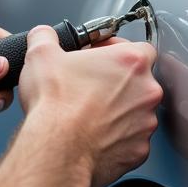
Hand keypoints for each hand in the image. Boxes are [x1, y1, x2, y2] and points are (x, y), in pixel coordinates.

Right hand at [18, 25, 162, 186]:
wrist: (57, 150)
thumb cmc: (55, 105)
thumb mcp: (41, 55)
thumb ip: (45, 37)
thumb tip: (43, 35)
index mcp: (132, 62)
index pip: (140, 48)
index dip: (118, 50)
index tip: (101, 56)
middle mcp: (146, 92)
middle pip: (140, 82)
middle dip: (118, 83)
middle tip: (91, 87)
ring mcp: (145, 123)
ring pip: (137, 113)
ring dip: (118, 112)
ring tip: (89, 114)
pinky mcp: (139, 151)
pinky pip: (131, 141)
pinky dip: (116, 139)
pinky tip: (94, 136)